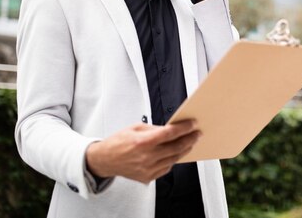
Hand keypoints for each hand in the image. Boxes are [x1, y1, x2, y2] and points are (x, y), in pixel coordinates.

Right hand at [85, 120, 199, 183]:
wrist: (104, 160)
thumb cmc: (118, 142)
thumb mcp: (136, 128)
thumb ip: (155, 129)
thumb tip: (171, 128)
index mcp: (143, 142)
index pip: (170, 133)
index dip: (184, 128)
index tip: (193, 124)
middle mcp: (146, 157)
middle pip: (176, 147)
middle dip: (190, 139)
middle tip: (197, 133)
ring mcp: (148, 169)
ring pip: (174, 159)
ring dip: (184, 150)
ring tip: (190, 142)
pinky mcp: (148, 178)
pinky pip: (166, 168)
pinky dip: (172, 160)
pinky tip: (175, 153)